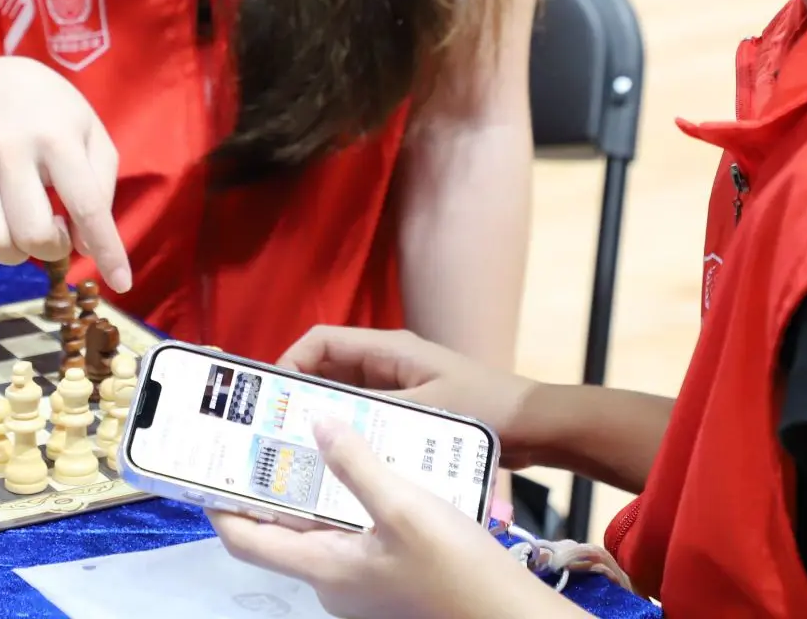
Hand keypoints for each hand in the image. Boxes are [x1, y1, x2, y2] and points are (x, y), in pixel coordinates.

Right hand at [0, 56, 130, 290]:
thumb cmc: (55, 114)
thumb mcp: (93, 135)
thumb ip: (100, 189)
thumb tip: (86, 247)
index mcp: (57, 138)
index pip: (86, 206)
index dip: (107, 251)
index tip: (123, 283)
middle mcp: (9, 152)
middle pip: (31, 233)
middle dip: (53, 249)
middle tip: (58, 229)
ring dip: (15, 252)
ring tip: (25, 227)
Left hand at [211, 423, 565, 618]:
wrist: (509, 616)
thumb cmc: (456, 568)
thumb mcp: (403, 505)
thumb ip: (356, 464)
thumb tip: (315, 423)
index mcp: (322, 570)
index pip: (245, 541)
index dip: (219, 507)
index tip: (205, 469)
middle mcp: (332, 582)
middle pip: (283, 530)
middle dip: (272, 484)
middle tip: (266, 435)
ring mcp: (361, 583)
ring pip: (323, 528)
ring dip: (317, 487)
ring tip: (315, 437)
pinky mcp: (388, 577)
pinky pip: (355, 534)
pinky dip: (351, 500)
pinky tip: (368, 466)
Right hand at [282, 327, 539, 466]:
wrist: (537, 427)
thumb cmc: (486, 409)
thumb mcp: (424, 411)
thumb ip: (373, 412)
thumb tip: (319, 417)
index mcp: (389, 349)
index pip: (322, 341)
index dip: (290, 362)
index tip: (270, 398)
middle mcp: (388, 363)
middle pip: (328, 370)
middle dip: (299, 396)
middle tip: (274, 432)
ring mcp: (398, 388)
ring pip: (345, 397)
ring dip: (323, 418)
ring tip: (296, 452)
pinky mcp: (410, 411)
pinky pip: (367, 417)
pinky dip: (349, 434)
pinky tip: (337, 464)